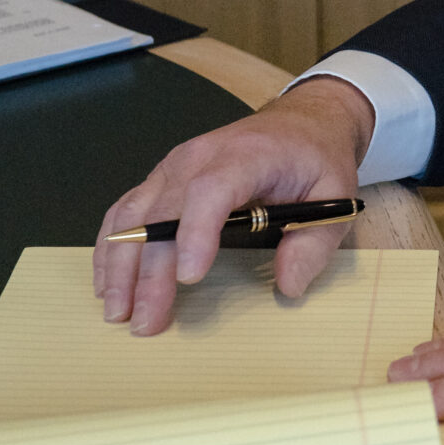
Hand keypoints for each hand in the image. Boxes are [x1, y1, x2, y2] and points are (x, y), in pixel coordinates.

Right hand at [94, 76, 375, 334]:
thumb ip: (313, 244)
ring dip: (119, 265)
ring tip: (117, 312)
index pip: (211, 190)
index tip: (188, 278)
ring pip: (132, 214)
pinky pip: (126, 210)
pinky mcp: (162, 179)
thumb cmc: (316, 159)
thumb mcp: (335, 198)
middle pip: (162, 213)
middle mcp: (199, 157)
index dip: (195, 233)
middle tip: (146, 322)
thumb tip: (288, 286)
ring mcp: (174, 167)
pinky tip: (108, 281)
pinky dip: (112, 246)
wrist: (301, 122)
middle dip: (149, 272)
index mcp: (246, 156)